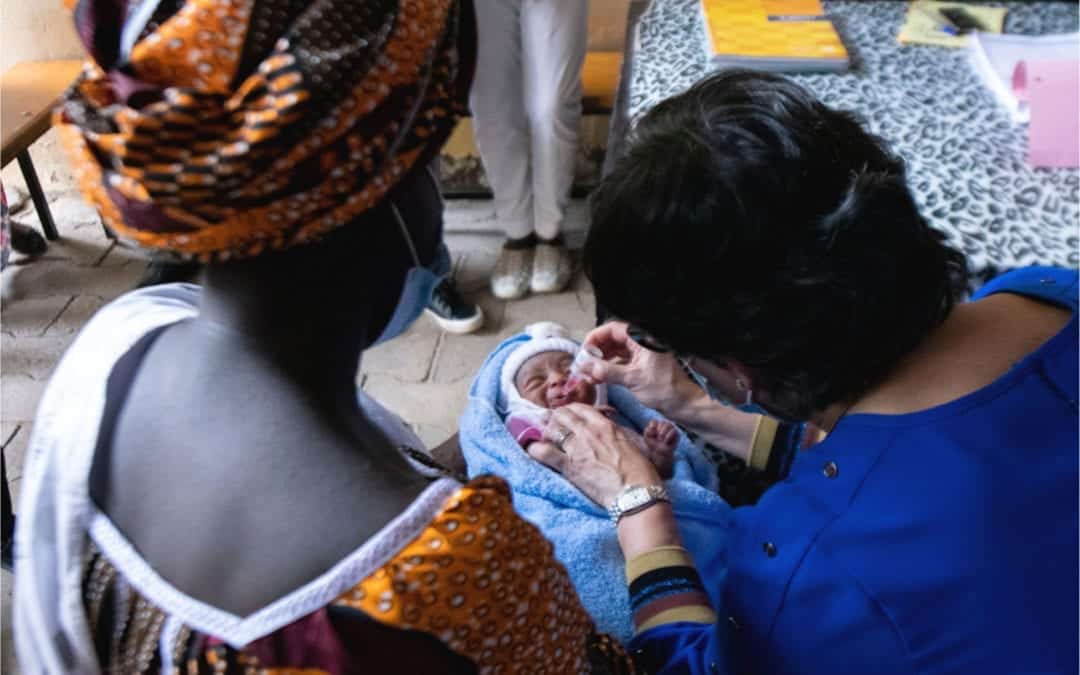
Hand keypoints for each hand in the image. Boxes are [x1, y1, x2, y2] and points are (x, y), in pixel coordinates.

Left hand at [528, 403, 661, 507]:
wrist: (636, 493)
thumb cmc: (640, 471)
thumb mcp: (631, 443)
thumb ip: (616, 433)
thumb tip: (610, 429)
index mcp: (605, 425)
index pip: (580, 409)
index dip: (571, 411)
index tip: (568, 416)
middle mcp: (588, 432)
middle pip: (563, 415)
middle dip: (555, 418)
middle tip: (552, 424)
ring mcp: (577, 448)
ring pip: (552, 429)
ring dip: (546, 431)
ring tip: (544, 436)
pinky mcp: (569, 466)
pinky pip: (544, 453)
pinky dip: (535, 449)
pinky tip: (531, 448)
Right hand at [581, 321, 706, 417]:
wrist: (683, 404)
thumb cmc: (664, 389)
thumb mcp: (632, 379)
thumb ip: (606, 370)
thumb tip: (584, 365)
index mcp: (642, 339)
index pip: (613, 329)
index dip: (596, 338)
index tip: (584, 351)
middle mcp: (642, 342)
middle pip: (613, 339)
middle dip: (597, 351)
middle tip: (584, 364)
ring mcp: (642, 354)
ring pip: (616, 351)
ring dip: (601, 361)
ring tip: (589, 374)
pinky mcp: (642, 365)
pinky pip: (621, 361)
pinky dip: (610, 368)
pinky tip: (599, 378)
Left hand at [642, 420, 678, 478]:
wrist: (659, 454)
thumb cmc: (652, 444)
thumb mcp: (647, 437)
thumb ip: (647, 430)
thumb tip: (653, 427)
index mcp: (657, 424)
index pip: (654, 421)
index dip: (652, 428)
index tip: (651, 435)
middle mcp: (665, 424)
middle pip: (662, 422)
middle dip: (659, 430)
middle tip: (658, 438)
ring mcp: (672, 428)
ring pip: (669, 424)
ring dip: (663, 433)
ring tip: (661, 439)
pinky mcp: (677, 434)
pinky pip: (674, 431)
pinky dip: (668, 436)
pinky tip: (666, 441)